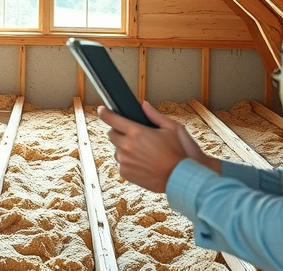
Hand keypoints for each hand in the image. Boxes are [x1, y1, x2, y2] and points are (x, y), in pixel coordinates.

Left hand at [98, 102, 213, 192]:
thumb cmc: (179, 153)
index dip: (105, 113)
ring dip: (123, 148)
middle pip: (111, 134)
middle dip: (118, 131)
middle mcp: (127, 146)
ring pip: (116, 150)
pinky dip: (128, 162)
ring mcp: (125, 161)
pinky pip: (121, 164)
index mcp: (137, 132)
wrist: (181, 178)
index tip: (101, 110)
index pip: (113, 119)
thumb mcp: (172, 128)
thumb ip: (155, 115)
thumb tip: (144, 105)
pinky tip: (142, 162)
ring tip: (141, 151)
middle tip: (131, 134)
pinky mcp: (126, 174)